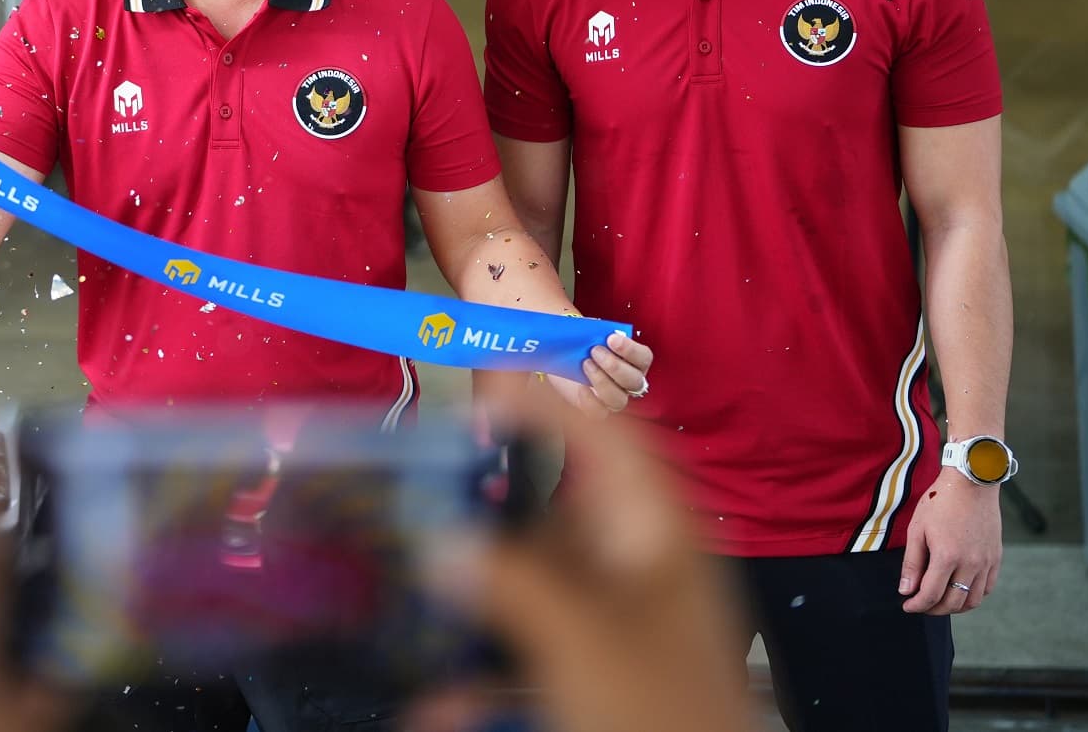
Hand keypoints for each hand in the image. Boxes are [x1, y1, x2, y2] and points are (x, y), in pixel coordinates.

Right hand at [429, 391, 751, 731]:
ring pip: (533, 586)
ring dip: (478, 596)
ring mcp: (618, 625)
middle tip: (429, 487)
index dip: (558, 402)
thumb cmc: (668, 716)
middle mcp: (637, 569)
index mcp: (657, 535)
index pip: (614, 437)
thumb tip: (443, 537)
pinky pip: (527, 654)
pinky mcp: (596, 675)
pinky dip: (483, 676)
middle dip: (491, 503)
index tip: (490, 388)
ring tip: (420, 589)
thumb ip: (511, 581)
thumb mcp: (584, 639)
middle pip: (559, 510)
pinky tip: (442, 702)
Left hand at [544, 329, 652, 415]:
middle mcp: (629, 382)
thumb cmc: (583, 343)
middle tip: (595, 350)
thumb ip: (595, 331)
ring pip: (619, 400)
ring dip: (602, 381)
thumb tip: (590, 329)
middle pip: (635, 381)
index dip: (631, 349)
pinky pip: (599, 413)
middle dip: (615, 366)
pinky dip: (590, 400)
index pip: (644, 358)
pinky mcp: (597, 409)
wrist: (564, 358)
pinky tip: (581, 387)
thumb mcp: (590, 333)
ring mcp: (615, 397)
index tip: (612, 338)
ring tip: (586, 364)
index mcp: (635, 361)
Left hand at [898, 470, 1003, 613]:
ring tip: (939, 601)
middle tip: (920, 605)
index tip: (907, 606)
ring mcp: (987, 563)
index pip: (931, 594)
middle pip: (953, 603)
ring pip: (973, 601)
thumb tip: (906, 590)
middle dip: (934, 610)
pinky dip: (973, 596)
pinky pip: (987, 588)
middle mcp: (971, 564)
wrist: (971, 484)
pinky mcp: (996, 558)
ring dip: (955, 607)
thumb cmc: (939, 502)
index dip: (917, 605)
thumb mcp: (917, 529)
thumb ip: (912, 563)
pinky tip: (959, 591)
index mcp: (947, 556)